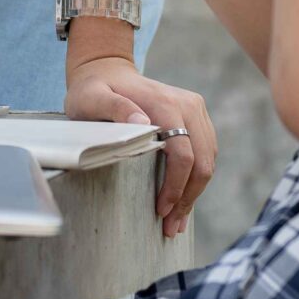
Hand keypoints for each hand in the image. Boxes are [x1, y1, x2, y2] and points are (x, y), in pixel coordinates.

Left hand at [66, 55, 217, 239]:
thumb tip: (143, 122)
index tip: (161, 210)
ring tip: (177, 221)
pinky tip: (183, 200)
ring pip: (207, 160)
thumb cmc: (94, 89)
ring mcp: (195, 110)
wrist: (106, 70)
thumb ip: (113, 107)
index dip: (175, 186)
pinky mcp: (196, 118)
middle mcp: (188, 105)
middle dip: (187, 198)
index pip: (182, 154)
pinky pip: (205, 154)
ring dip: (194, 193)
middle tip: (170, 227)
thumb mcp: (92, 97)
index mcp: (165, 103)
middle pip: (201, 161)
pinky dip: (196, 179)